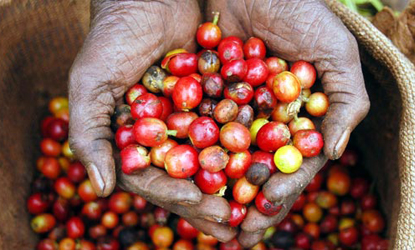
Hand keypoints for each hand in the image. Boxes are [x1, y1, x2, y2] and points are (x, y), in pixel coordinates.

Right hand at [68, 0, 235, 241]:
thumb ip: (90, 135)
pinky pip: (236, 126)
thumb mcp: (91, 84)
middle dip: (208, 198)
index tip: (195, 200)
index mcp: (135, 141)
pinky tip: (269, 161)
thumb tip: (98, 189)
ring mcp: (194, 120)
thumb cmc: (112, 38)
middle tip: (231, 219)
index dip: (172, 192)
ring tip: (254, 204)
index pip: (151, 178)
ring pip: (216, 158)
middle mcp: (167, 137)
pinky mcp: (218, 100)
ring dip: (234, 182)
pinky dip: (251, 144)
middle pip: (188, 176)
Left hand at [207, 0, 369, 246]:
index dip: (281, 191)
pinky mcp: (203, 95)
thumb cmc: (303, 11)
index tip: (265, 211)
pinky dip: (189, 152)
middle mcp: (264, 121)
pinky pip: (196, 128)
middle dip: (246, 203)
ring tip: (206, 217)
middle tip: (233, 235)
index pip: (292, 165)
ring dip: (215, 189)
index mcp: (298, 119)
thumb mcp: (337, 53)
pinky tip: (180, 176)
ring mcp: (233, 110)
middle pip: (255, 170)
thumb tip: (335, 154)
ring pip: (223, 157)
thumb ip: (346, 103)